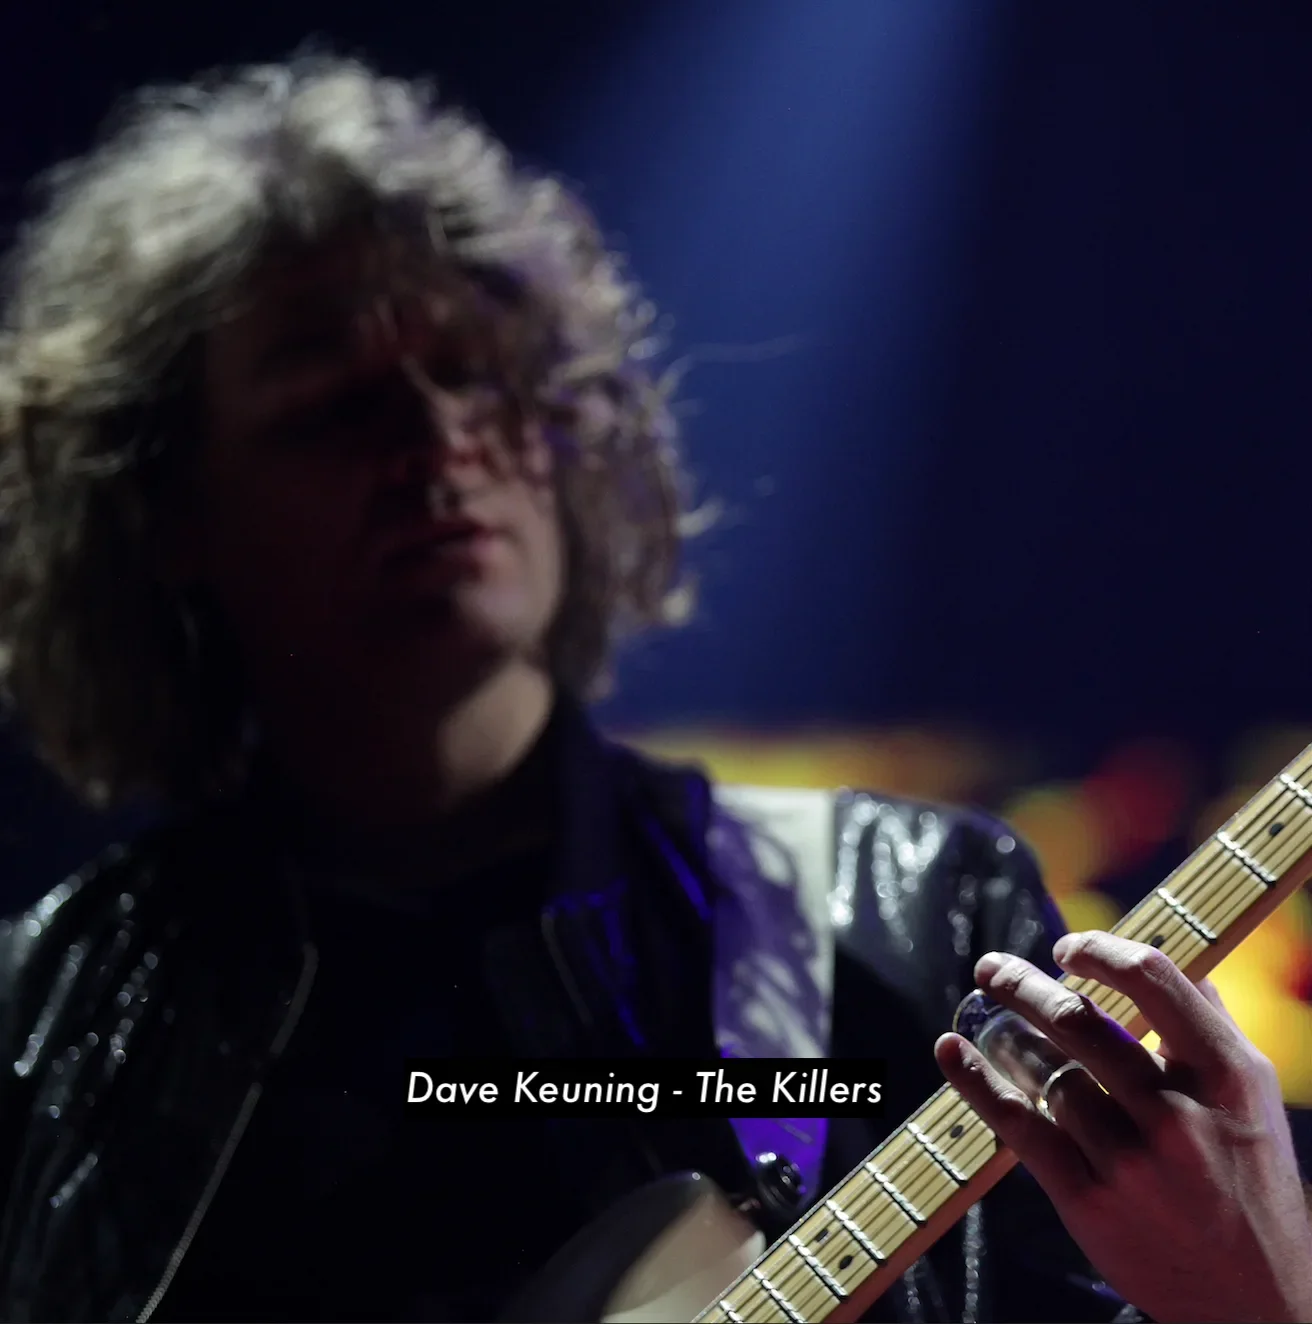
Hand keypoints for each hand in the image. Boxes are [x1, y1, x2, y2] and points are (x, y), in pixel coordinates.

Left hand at [934, 931, 1311, 1323]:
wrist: (1257, 1303)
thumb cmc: (1250, 1183)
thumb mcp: (1252, 1097)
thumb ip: (1207, 1023)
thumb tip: (1158, 957)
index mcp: (1227, 1075)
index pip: (1152, 980)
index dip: (1099, 950)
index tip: (1067, 948)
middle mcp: (1178, 1113)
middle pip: (1078, 1020)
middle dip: (1023, 984)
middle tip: (992, 968)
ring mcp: (1131, 1160)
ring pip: (1047, 1071)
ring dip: (1004, 1034)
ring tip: (984, 1015)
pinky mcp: (1090, 1201)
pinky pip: (1019, 1126)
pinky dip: (977, 1082)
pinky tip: (951, 1052)